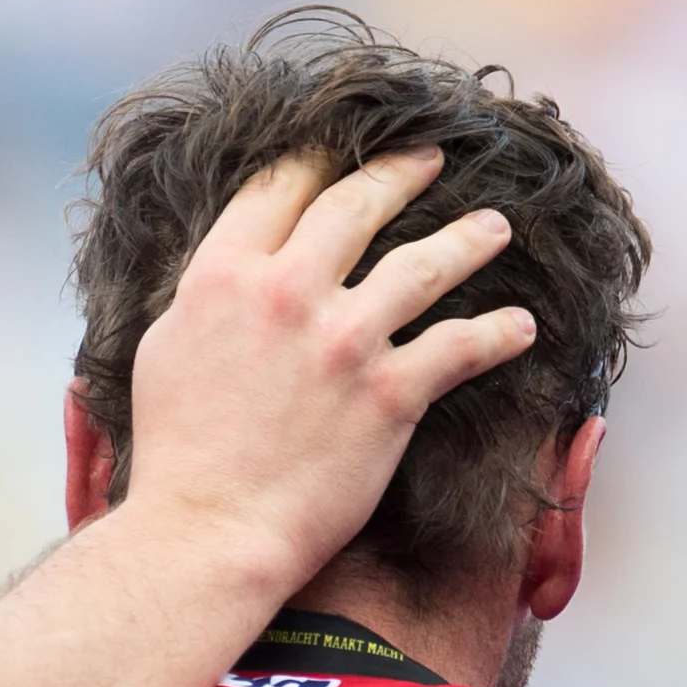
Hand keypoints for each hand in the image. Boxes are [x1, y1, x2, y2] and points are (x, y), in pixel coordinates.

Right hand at [113, 146, 532, 595]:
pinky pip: (461, 346)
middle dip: (401, 173)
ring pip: (426, 263)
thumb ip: (207, 298)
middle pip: (356, 204)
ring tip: (494, 228)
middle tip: (430, 161)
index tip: (341, 151)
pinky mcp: (390, 393)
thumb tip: (234, 272)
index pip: (279, 187)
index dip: (316, 159)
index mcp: (223, 276)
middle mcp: (287, 292)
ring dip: (469, 238)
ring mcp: (344, 340)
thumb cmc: (176, 456)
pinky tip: (519, 327)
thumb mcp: (166, 351)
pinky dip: (498, 334)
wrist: (207, 534)